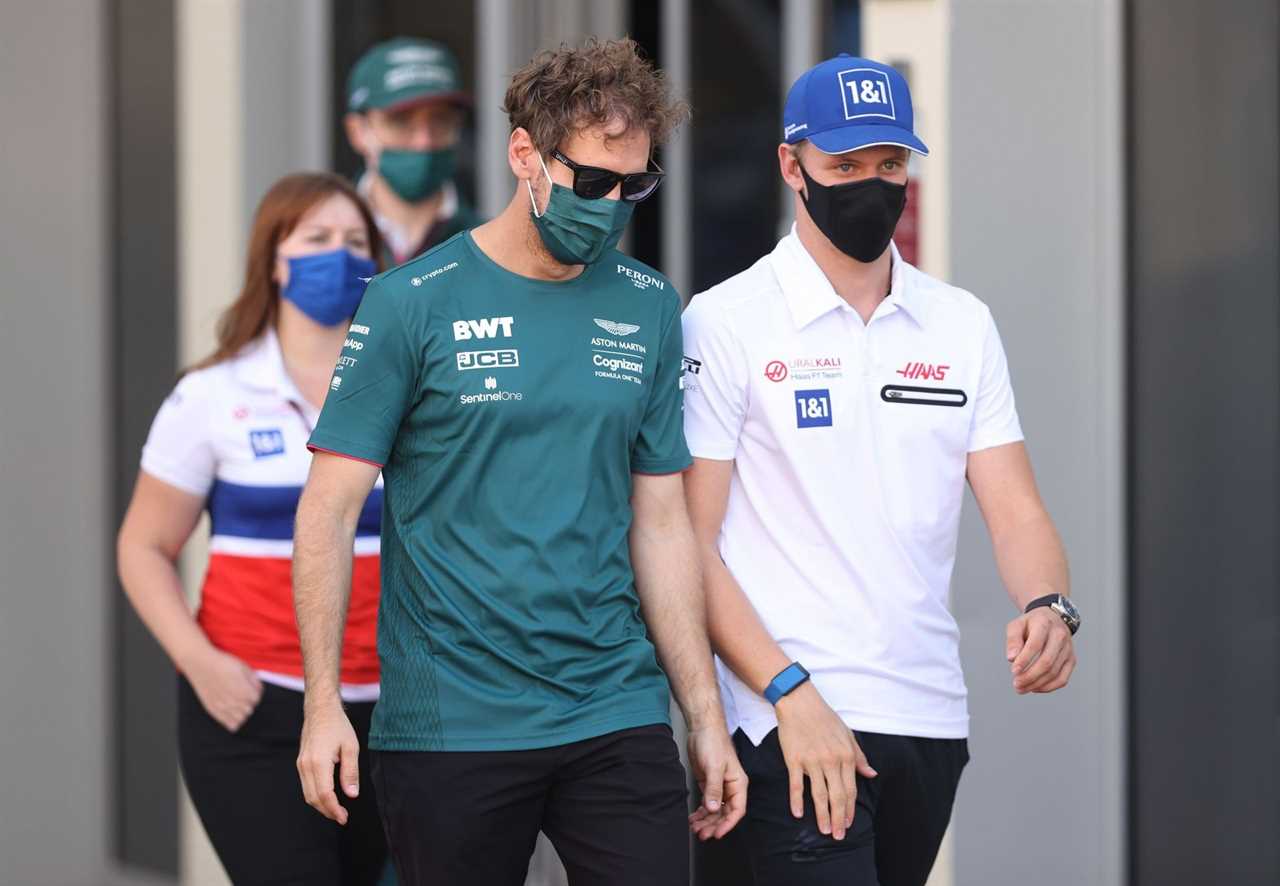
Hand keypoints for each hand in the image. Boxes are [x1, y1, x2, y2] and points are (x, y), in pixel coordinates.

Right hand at [184, 645, 262, 731]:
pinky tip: (231, 711)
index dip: (255, 692)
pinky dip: (233, 720)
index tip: (251, 687)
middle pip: (249, 709)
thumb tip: (258, 690)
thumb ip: (254, 681)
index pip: (256, 699)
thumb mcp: (244, 667)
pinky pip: (229, 724)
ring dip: (242, 712)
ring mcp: (222, 708)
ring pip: (241, 719)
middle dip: (248, 702)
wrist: (201, 664)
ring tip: (238, 702)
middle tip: (243, 693)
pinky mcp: (213, 710)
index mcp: (244, 691)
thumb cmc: (222, 664)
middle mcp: (234, 702)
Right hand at [297, 699, 359, 824]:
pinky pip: (306, 786)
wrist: (320, 710)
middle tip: (342, 817)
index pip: (324, 794)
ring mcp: (301, 765)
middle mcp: (306, 765)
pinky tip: (328, 797)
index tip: (344, 818)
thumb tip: (351, 795)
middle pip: (313, 798)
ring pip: (308, 794)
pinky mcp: (300, 763)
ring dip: (321, 805)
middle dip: (327, 811)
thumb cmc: (338, 726)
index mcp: (319, 762)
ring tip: (337, 810)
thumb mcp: (351, 747)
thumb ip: (351, 772)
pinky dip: (316, 796)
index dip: (334, 809)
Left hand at [686, 724, 748, 840]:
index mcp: (738, 783)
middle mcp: (730, 787)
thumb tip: (714, 808)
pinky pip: (707, 802)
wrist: (702, 727)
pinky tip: (694, 817)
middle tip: (702, 834)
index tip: (717, 833)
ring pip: (715, 810)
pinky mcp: (708, 783)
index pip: (737, 810)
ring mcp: (718, 786)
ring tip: (695, 828)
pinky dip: (701, 811)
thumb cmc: (714, 742)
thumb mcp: (714, 767)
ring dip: (706, 820)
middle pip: (725, 813)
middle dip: (714, 825)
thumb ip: (714, 789)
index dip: (727, 824)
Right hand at [775, 682, 875, 840]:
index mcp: (846, 756)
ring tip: (824, 830)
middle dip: (839, 818)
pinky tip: (799, 814)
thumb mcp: (848, 734)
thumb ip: (860, 756)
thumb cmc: (825, 718)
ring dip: (822, 815)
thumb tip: (872, 774)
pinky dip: (797, 801)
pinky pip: (796, 785)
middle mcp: (831, 761)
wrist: (800, 702)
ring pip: (819, 795)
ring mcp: (812, 761)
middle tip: (838, 836)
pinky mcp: (794, 760)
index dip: (850, 809)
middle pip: (837, 796)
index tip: (849, 823)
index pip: (851, 789)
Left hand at [1006, 607, 1076, 693]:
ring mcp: (1068, 649)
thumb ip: (1012, 640)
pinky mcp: (1072, 660)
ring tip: (1021, 689)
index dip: (1024, 660)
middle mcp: (1060, 636)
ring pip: (1054, 672)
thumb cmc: (1031, 624)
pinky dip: (1048, 687)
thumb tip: (1011, 659)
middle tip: (1016, 684)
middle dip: (1030, 676)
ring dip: (1036, 684)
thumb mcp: (1017, 625)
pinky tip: (1035, 688)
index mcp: (1044, 624)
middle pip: (1046, 662)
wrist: (1051, 619)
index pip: (1035, 645)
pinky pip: (1063, 679)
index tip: (1013, 671)